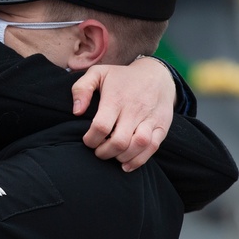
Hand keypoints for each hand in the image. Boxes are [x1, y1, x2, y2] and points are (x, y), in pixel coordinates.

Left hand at [70, 56, 175, 171]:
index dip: (91, 139)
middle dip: (104, 152)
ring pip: (138, 145)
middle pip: (119, 141)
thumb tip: (76, 111)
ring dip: (121, 157)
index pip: (101, 126)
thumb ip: (81, 89)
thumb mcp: (98, 73)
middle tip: (98, 151)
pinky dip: (139, 160)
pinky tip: (126, 164)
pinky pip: (152, 148)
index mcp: (116, 98)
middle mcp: (134, 109)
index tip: (87, 140)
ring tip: (112, 155)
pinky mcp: (161, 126)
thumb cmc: (122, 77)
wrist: (157, 74)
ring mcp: (150, 119)